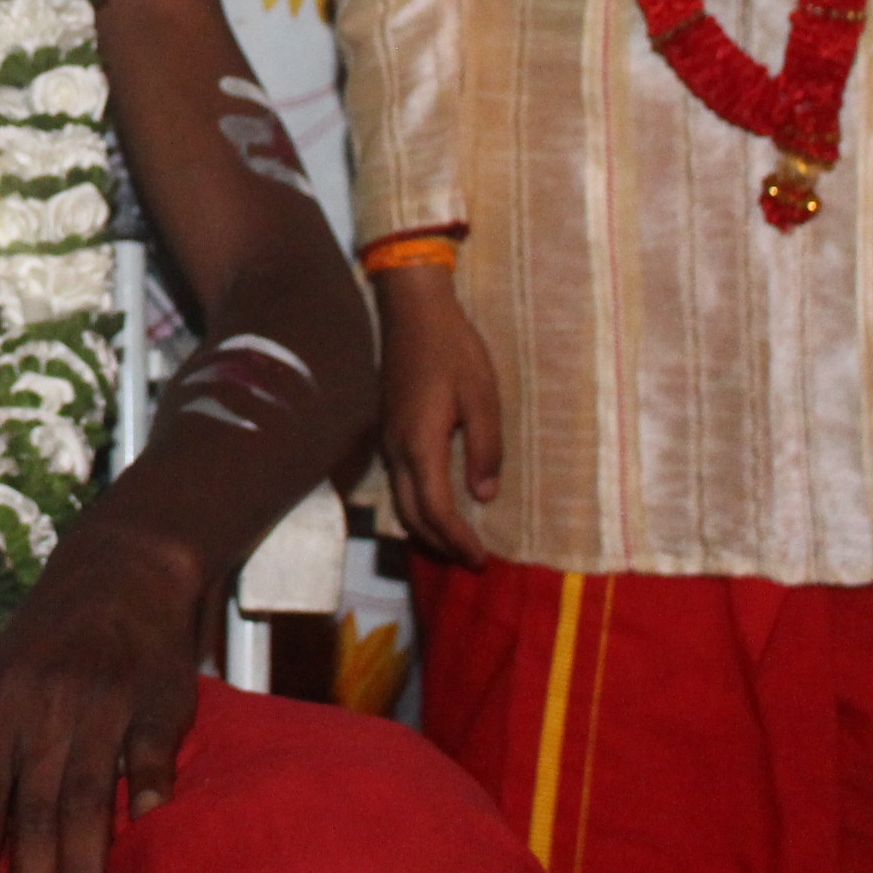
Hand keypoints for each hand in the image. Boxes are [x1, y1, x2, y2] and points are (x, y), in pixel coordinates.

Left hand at [0, 519, 202, 872]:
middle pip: (35, 803)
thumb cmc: (46, 643)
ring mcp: (105, 700)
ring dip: (84, 861)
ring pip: (89, 793)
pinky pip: (153, 755)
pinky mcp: (159, 700)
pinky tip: (145, 830)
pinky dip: (148, 792)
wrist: (121, 567)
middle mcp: (47, 701)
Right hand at [375, 265, 502, 565]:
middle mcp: (397, 447)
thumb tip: (483, 496)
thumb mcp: (483, 398)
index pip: (435, 508)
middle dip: (440, 543)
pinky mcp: (388, 428)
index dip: (457, 538)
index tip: (481, 559)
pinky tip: (439, 505)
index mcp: (421, 442)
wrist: (414, 311)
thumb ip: (485, 449)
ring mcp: (387, 438)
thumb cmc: (455, 350)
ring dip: (427, 527)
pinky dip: (418, 505)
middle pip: (410, 513)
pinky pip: (399, 481)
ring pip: (401, 499)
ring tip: (457, 542)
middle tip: (470, 561)